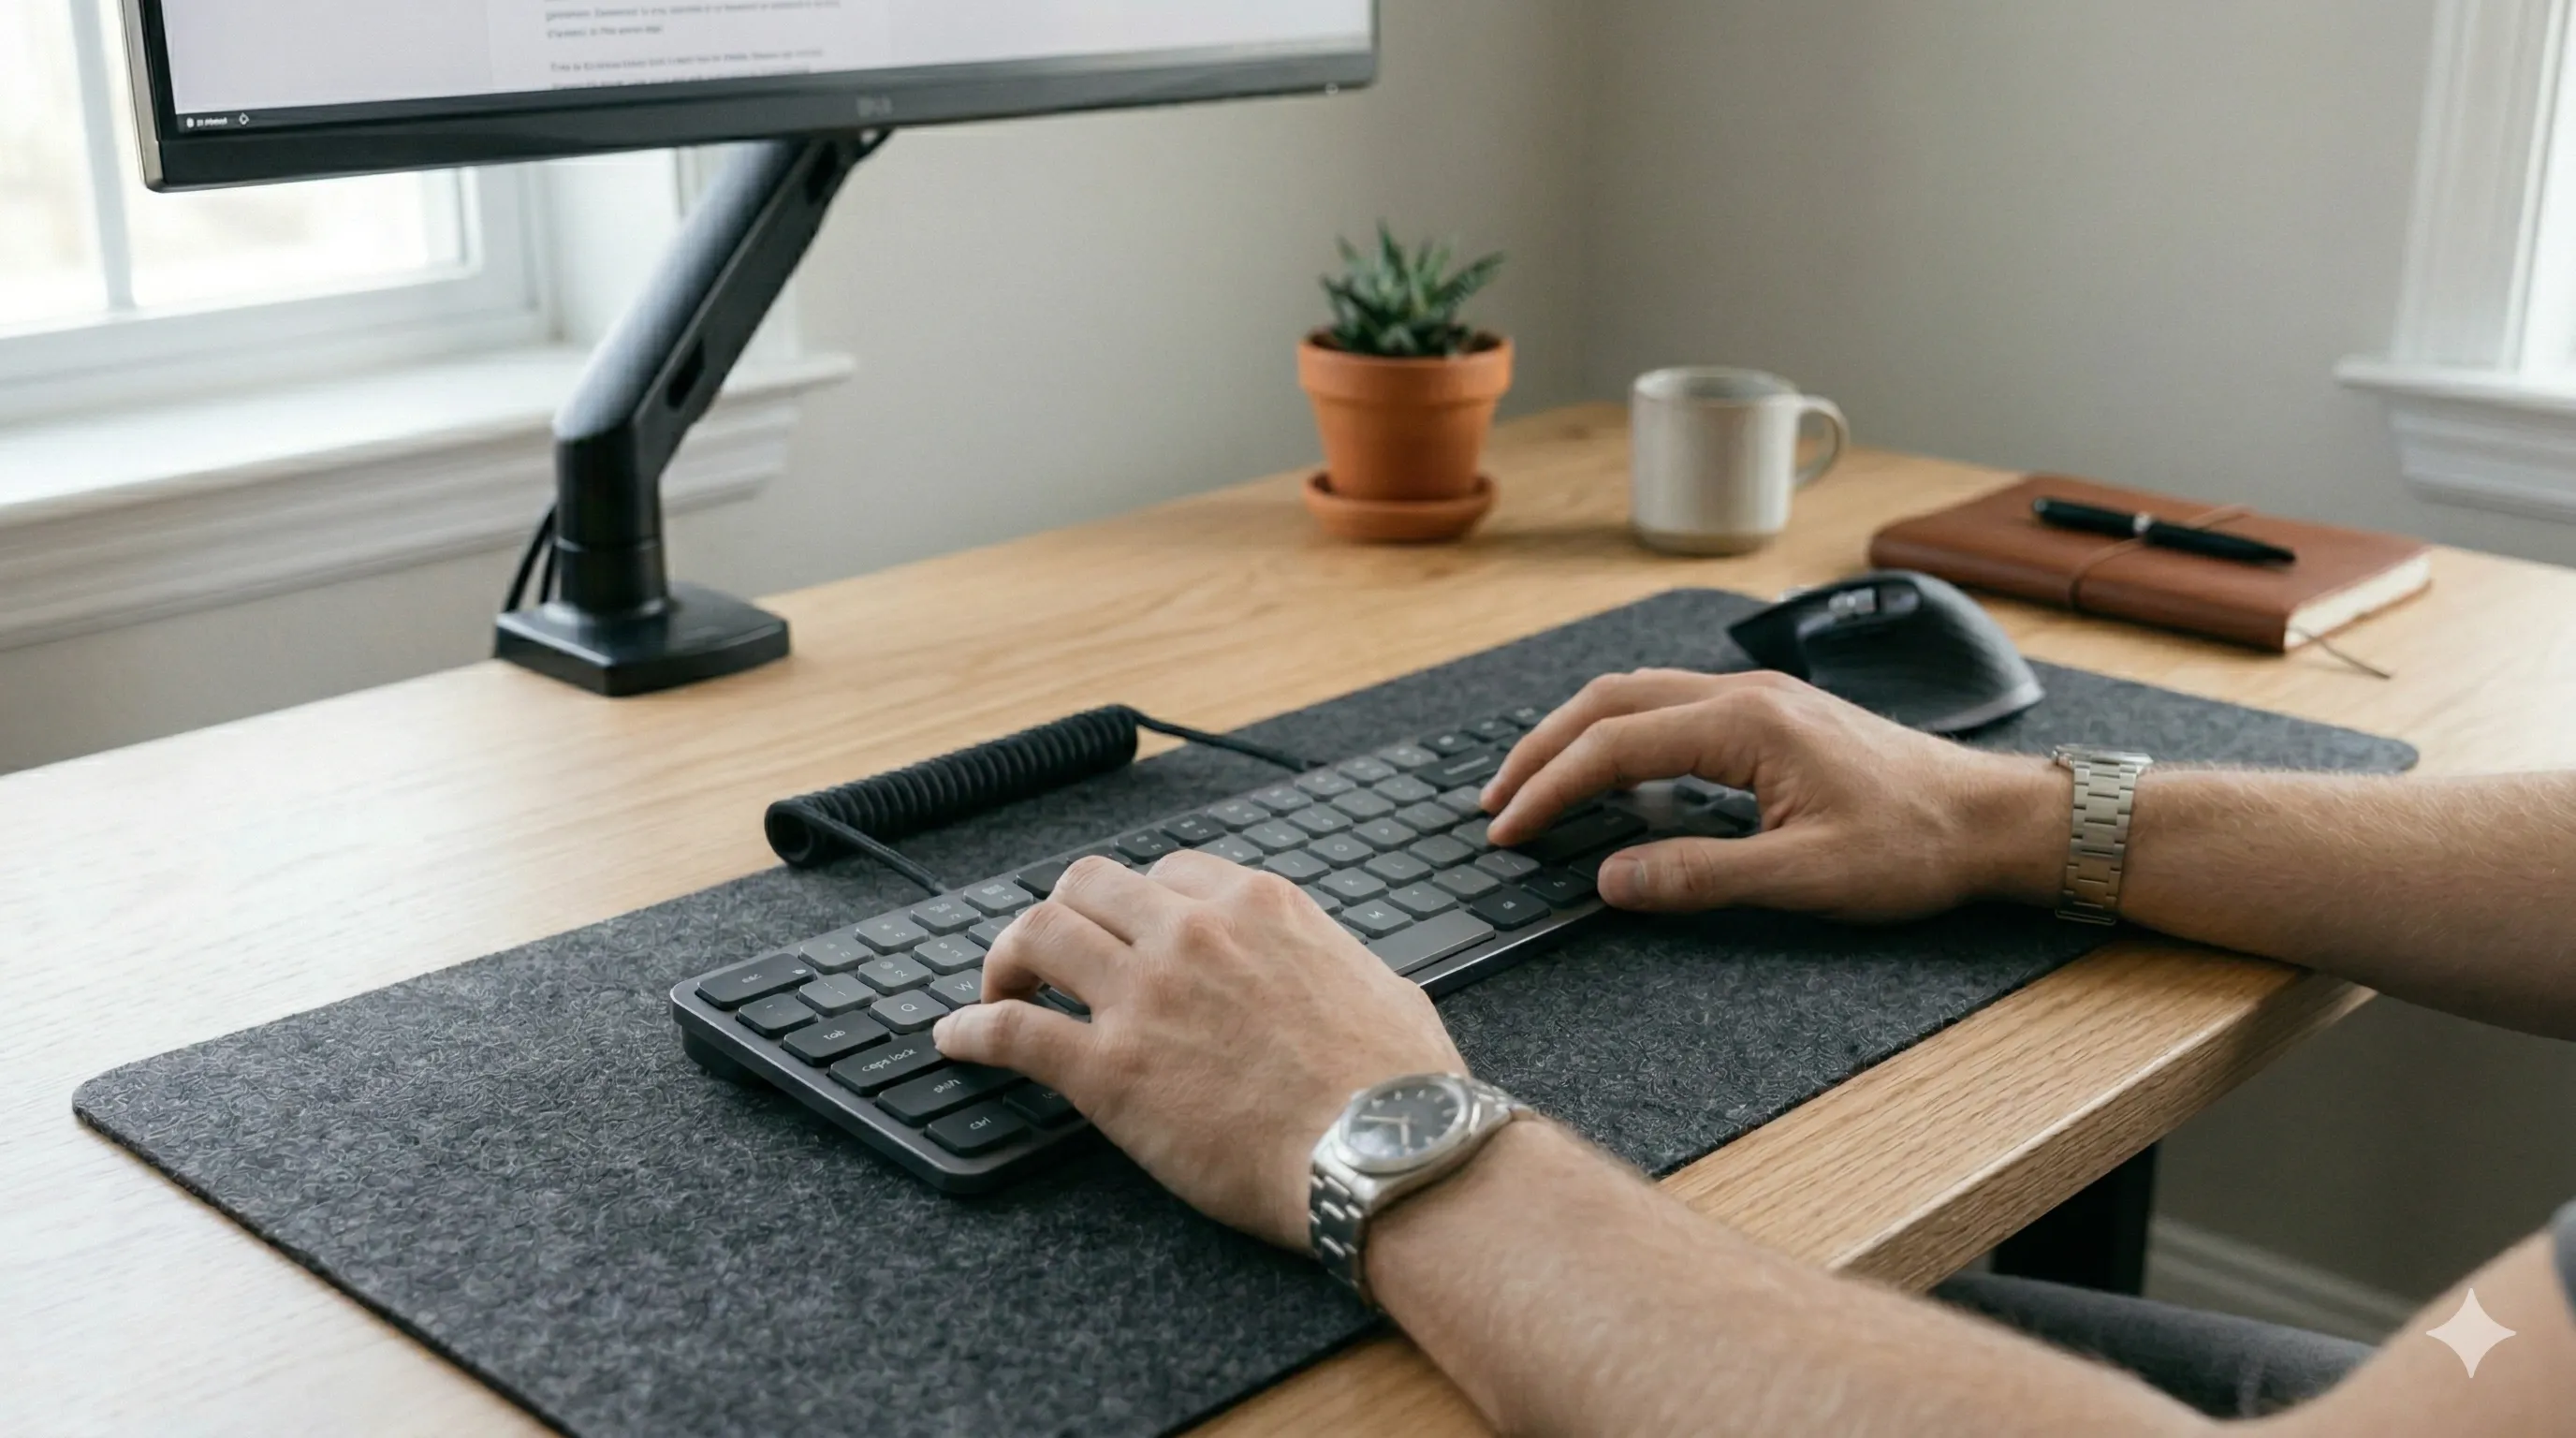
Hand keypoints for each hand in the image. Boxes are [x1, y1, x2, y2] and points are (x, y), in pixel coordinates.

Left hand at [931, 852, 1465, 1246]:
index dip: (1135, 906)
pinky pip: (1012, 1031)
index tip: (1126, 935)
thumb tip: (1333, 972)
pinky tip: (955, 1041)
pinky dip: (970, 1031)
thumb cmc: (1402, 1086)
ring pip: (1037, 933)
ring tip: (999, 991)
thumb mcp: (1380, 984)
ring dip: (1007, 959)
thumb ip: (1332, 961)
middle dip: (1063, 917)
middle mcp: (1192, 932)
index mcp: (1258, 905)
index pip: (1167, 873)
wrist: (1388, 1152)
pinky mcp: (1109, 1070)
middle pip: (1087, 886)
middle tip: (1052, 959)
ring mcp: (1145, 996)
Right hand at [1482, 670, 2061, 921]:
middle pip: (1609, 701)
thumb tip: (1611, 879)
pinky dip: (1618, 735)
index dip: (1550, 790)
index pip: (1614, 746)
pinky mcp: (1773, 717)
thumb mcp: (1805, 877)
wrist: (1995, 819)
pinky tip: (1609, 773)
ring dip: (1576, 736)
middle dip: (1541, 750)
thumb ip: (1700, 876)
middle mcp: (1744, 695)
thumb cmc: (1915, 847)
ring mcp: (1759, 700)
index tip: (1506, 832)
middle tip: (1493, 803)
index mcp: (1745, 723)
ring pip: (1637, 696)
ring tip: (1533, 784)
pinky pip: (1671, 708)